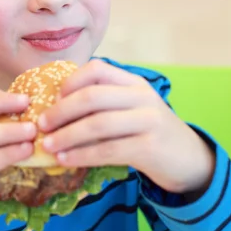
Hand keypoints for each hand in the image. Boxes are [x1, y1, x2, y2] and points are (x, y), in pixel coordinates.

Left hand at [38, 60, 214, 194]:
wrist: (189, 159)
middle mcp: (142, 96)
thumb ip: (104, 104)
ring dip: (67, 136)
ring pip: (98, 124)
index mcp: (133, 82)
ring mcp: (148, 120)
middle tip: (41, 124)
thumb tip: (55, 110)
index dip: (70, 82)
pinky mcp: (149, 147)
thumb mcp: (131, 109)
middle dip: (61, 111)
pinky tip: (64, 160)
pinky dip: (81, 155)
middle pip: (92, 97)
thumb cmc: (149, 133)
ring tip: (47, 145)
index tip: (52, 98)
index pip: (97, 70)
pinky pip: (107, 150)